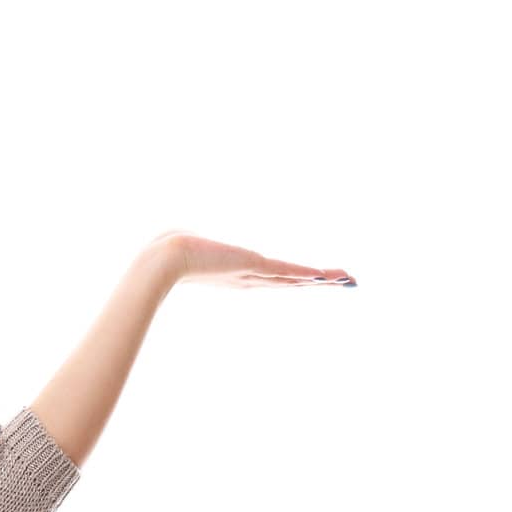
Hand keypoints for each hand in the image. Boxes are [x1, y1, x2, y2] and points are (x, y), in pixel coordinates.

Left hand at [147, 231, 356, 288]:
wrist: (164, 259)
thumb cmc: (168, 249)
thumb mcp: (186, 240)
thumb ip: (193, 236)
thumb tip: (182, 229)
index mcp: (235, 273)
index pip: (273, 276)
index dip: (296, 277)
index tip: (315, 278)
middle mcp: (247, 278)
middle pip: (291, 281)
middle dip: (318, 280)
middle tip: (346, 282)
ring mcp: (250, 274)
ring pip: (294, 278)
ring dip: (322, 278)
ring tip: (347, 280)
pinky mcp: (251, 266)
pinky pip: (286, 271)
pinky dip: (306, 273)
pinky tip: (325, 277)